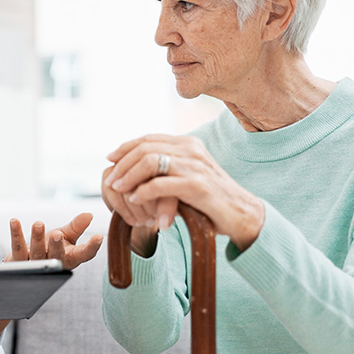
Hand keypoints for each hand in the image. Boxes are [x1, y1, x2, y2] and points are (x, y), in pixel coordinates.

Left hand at [5, 212, 103, 269]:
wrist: (27, 262)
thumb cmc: (50, 248)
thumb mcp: (66, 236)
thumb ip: (77, 226)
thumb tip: (89, 214)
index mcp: (70, 258)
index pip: (84, 254)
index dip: (92, 247)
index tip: (98, 236)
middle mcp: (53, 264)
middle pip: (56, 256)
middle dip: (56, 246)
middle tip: (58, 234)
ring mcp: (35, 266)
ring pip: (37, 253)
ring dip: (37, 238)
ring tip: (38, 224)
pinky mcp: (18, 262)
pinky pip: (17, 247)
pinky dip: (16, 234)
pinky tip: (14, 221)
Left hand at [103, 134, 264, 251]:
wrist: (243, 215)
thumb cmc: (211, 199)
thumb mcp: (188, 176)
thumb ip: (169, 167)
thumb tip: (135, 167)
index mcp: (188, 144)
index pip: (149, 139)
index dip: (126, 147)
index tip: (110, 159)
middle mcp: (191, 150)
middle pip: (145, 147)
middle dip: (123, 164)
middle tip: (111, 180)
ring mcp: (195, 166)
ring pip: (150, 161)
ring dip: (129, 176)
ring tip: (119, 190)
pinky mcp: (198, 186)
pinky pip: (160, 184)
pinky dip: (143, 192)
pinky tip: (136, 201)